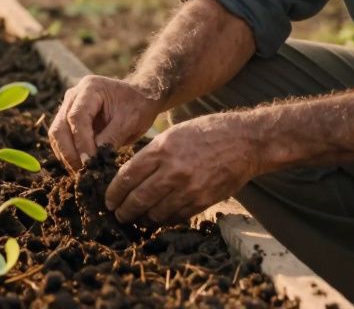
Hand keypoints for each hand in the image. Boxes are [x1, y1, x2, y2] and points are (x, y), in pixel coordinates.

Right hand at [48, 75, 161, 171]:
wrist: (140, 97)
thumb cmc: (138, 105)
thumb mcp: (130, 121)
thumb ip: (110, 139)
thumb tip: (93, 161)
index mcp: (90, 88)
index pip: (77, 117)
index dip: (81, 142)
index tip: (90, 162)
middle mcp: (74, 95)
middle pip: (60, 127)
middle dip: (69, 152)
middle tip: (83, 172)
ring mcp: (69, 106)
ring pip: (57, 134)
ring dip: (66, 155)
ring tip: (81, 172)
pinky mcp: (69, 118)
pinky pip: (61, 138)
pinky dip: (68, 153)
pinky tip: (80, 166)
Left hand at [105, 112, 260, 224]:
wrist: (244, 141)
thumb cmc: (207, 132)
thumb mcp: (173, 134)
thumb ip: (151, 155)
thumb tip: (130, 176)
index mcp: (161, 149)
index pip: (127, 177)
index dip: (114, 192)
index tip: (108, 199)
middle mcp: (172, 170)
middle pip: (137, 199)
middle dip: (123, 210)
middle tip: (118, 214)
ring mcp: (188, 188)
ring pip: (155, 213)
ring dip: (141, 219)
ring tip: (136, 219)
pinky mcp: (202, 201)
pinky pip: (175, 217)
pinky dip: (163, 220)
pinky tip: (158, 218)